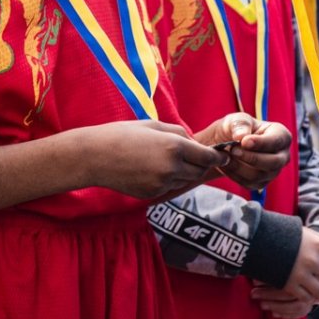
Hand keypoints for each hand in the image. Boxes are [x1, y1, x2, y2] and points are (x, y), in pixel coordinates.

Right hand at [87, 119, 227, 199]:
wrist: (95, 156)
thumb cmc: (123, 134)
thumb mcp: (153, 124)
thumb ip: (178, 133)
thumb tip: (193, 143)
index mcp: (174, 147)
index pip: (207, 157)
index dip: (218, 157)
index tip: (223, 156)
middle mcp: (171, 168)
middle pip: (199, 171)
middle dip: (201, 164)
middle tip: (197, 156)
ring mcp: (162, 184)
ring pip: (185, 180)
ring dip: (184, 171)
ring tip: (169, 159)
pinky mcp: (152, 194)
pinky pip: (169, 186)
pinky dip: (168, 179)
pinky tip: (153, 168)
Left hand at [197, 113, 291, 189]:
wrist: (225, 142)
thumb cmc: (236, 128)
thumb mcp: (237, 119)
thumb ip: (240, 125)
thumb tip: (241, 136)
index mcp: (282, 136)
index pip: (276, 141)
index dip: (261, 143)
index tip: (244, 142)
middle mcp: (282, 155)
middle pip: (273, 163)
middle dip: (251, 158)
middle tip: (232, 150)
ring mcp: (273, 171)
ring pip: (259, 175)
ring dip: (239, 167)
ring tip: (225, 156)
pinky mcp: (261, 183)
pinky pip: (249, 183)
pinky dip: (234, 175)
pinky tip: (225, 164)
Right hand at [250, 227, 318, 318]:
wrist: (256, 237)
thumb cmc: (278, 231)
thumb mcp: (300, 231)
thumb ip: (314, 240)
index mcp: (318, 243)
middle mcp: (314, 259)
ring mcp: (303, 273)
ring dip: (317, 292)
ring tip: (314, 292)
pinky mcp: (291, 284)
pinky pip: (306, 297)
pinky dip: (305, 298)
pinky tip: (303, 295)